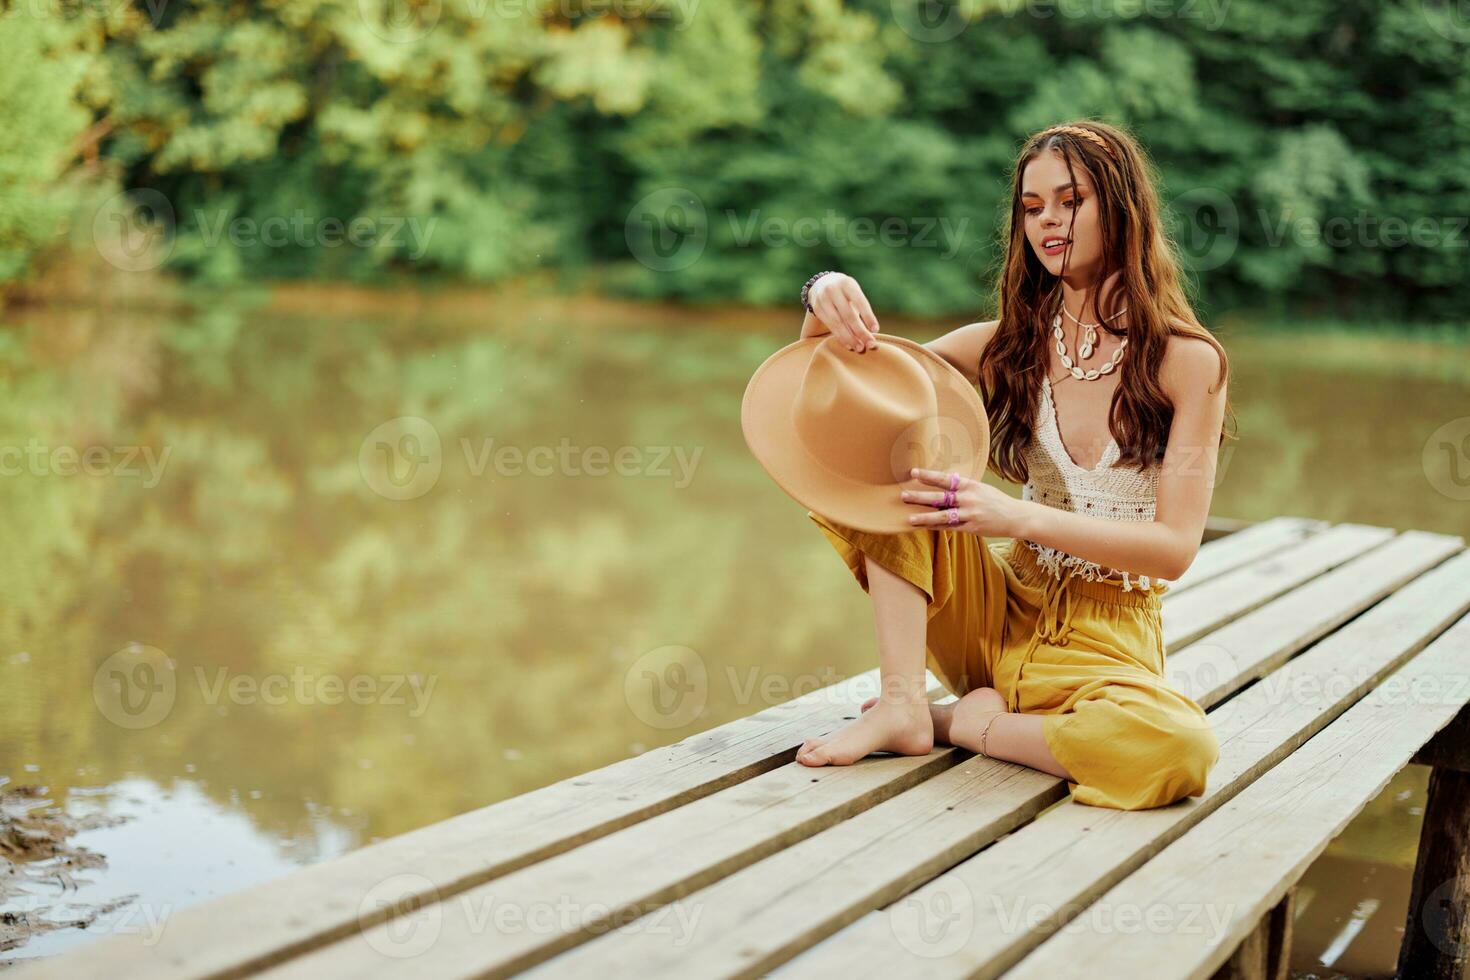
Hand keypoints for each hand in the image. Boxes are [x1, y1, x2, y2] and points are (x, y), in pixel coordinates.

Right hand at [809, 273, 880, 351]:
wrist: (822, 283)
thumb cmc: (845, 292)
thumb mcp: (853, 292)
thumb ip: (861, 308)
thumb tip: (871, 332)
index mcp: (847, 283)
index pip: (860, 301)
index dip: (868, 316)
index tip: (876, 330)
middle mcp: (833, 290)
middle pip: (848, 314)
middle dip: (860, 331)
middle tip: (870, 344)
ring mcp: (822, 299)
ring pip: (837, 323)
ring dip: (850, 338)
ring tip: (860, 348)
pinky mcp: (817, 309)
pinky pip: (830, 326)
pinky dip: (840, 337)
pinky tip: (849, 345)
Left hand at [901, 468, 1019, 536]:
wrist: (1015, 516)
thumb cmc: (995, 500)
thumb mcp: (980, 488)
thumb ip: (962, 487)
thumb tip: (944, 482)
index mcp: (970, 485)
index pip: (945, 479)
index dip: (928, 476)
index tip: (913, 472)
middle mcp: (968, 499)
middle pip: (940, 497)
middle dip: (920, 496)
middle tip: (903, 495)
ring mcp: (969, 514)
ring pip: (943, 515)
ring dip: (924, 516)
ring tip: (909, 518)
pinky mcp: (971, 528)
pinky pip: (949, 527)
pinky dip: (935, 526)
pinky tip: (923, 526)